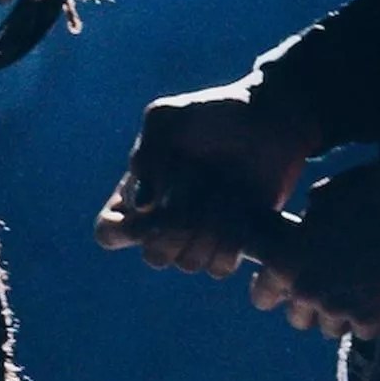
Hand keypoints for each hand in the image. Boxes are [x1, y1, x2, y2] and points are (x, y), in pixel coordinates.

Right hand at [94, 81, 323, 277]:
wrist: (270, 119)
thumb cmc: (214, 113)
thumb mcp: (168, 118)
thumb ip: (146, 154)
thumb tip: (142, 207)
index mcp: (138, 193)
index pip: (109, 233)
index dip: (124, 228)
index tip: (150, 204)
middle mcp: (165, 221)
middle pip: (154, 256)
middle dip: (175, 230)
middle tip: (196, 195)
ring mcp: (199, 236)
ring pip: (188, 263)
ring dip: (208, 232)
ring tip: (224, 195)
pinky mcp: (232, 244)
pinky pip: (220, 267)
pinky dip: (230, 243)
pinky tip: (241, 212)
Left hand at [250, 162, 379, 336]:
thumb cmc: (366, 190)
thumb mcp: (322, 199)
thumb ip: (307, 225)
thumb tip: (307, 228)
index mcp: (284, 261)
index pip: (262, 297)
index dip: (277, 292)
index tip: (290, 288)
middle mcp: (305, 290)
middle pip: (298, 319)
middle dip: (313, 307)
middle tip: (333, 288)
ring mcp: (337, 307)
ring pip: (332, 329)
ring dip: (344, 314)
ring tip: (361, 291)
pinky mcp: (371, 317)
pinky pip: (364, 331)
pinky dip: (373, 318)